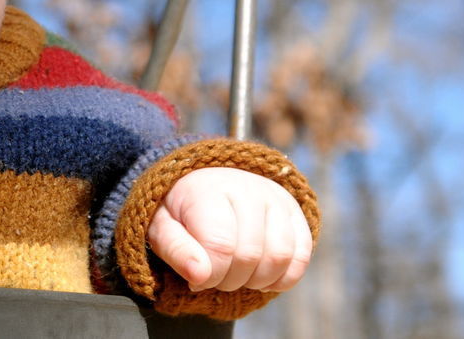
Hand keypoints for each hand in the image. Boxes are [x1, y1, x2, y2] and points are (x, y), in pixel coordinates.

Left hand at [147, 167, 311, 293]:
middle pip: (250, 255)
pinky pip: (301, 254)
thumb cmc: (180, 211)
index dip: (210, 275)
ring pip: (280, 256)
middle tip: (214, 277)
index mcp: (209, 190)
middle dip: (230, 280)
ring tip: (236, 276)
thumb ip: (176, 251)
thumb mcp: (162, 227)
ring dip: (257, 281)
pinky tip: (261, 278)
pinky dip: (283, 277)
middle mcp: (247, 188)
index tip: (197, 278)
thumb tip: (199, 276)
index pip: (220, 246)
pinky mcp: (293, 210)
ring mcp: (275, 197)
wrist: (204, 182)